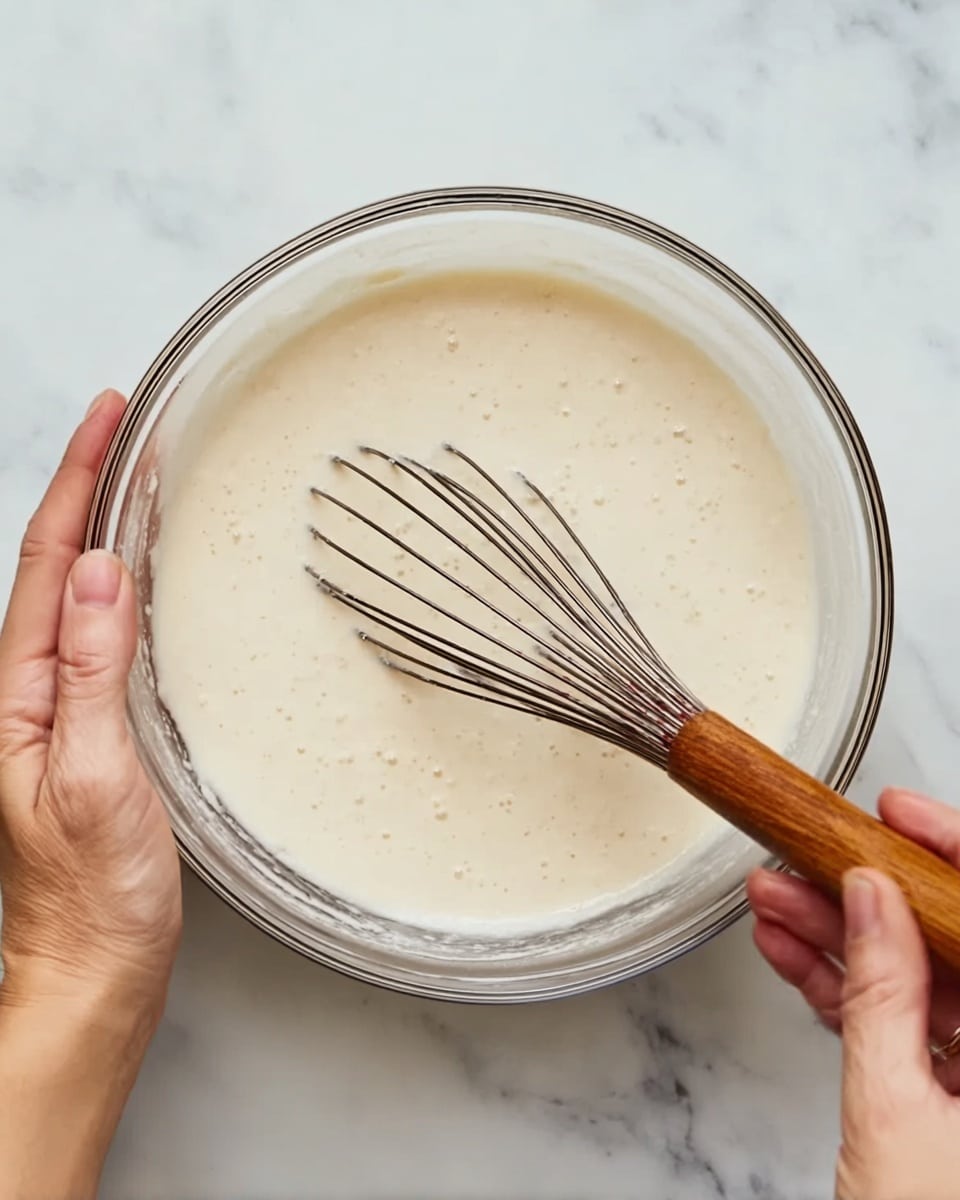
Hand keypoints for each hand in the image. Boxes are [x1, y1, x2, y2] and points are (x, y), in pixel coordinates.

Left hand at [0, 391, 181, 1197]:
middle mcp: (32, 691)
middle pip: (57, 563)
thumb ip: (90, 674)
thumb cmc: (89, 893)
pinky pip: (104, 633)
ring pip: (80, 592)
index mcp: (19, 694)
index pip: (48, 563)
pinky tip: (145, 573)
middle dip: (85, 483)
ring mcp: (61, 708)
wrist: (95, 966)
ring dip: (104, 523)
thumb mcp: (91, 778)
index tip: (106, 417)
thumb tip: (104, 575)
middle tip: (124, 422)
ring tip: (135, 472)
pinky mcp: (94, 727)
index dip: (75, 482)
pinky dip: (124, 582)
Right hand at [749, 789, 959, 1199]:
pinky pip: (906, 1026)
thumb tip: (869, 897)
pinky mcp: (955, 1102)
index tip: (897, 813)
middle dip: (868, 899)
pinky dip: (846, 993)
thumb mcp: (893, 1114)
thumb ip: (881, 993)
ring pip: (922, 982)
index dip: (955, 854)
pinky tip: (792, 956)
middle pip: (954, 946)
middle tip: (807, 859)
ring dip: (841, 943)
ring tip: (773, 905)